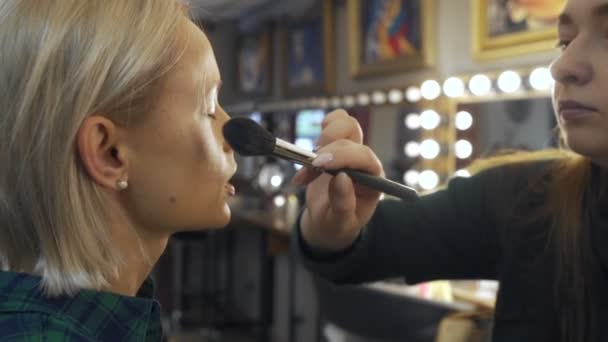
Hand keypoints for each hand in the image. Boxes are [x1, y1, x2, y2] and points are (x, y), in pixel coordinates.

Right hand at [292, 110, 382, 250]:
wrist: (326, 221)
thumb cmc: (336, 225)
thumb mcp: (339, 224)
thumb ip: (343, 205)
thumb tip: (341, 178)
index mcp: (373, 181)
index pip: (364, 158)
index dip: (342, 157)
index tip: (319, 164)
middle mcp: (365, 163)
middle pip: (350, 140)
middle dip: (326, 153)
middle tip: (307, 171)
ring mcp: (352, 150)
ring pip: (345, 123)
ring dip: (324, 138)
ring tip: (310, 164)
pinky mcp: (338, 143)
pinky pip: (336, 120)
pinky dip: (322, 127)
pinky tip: (314, 148)